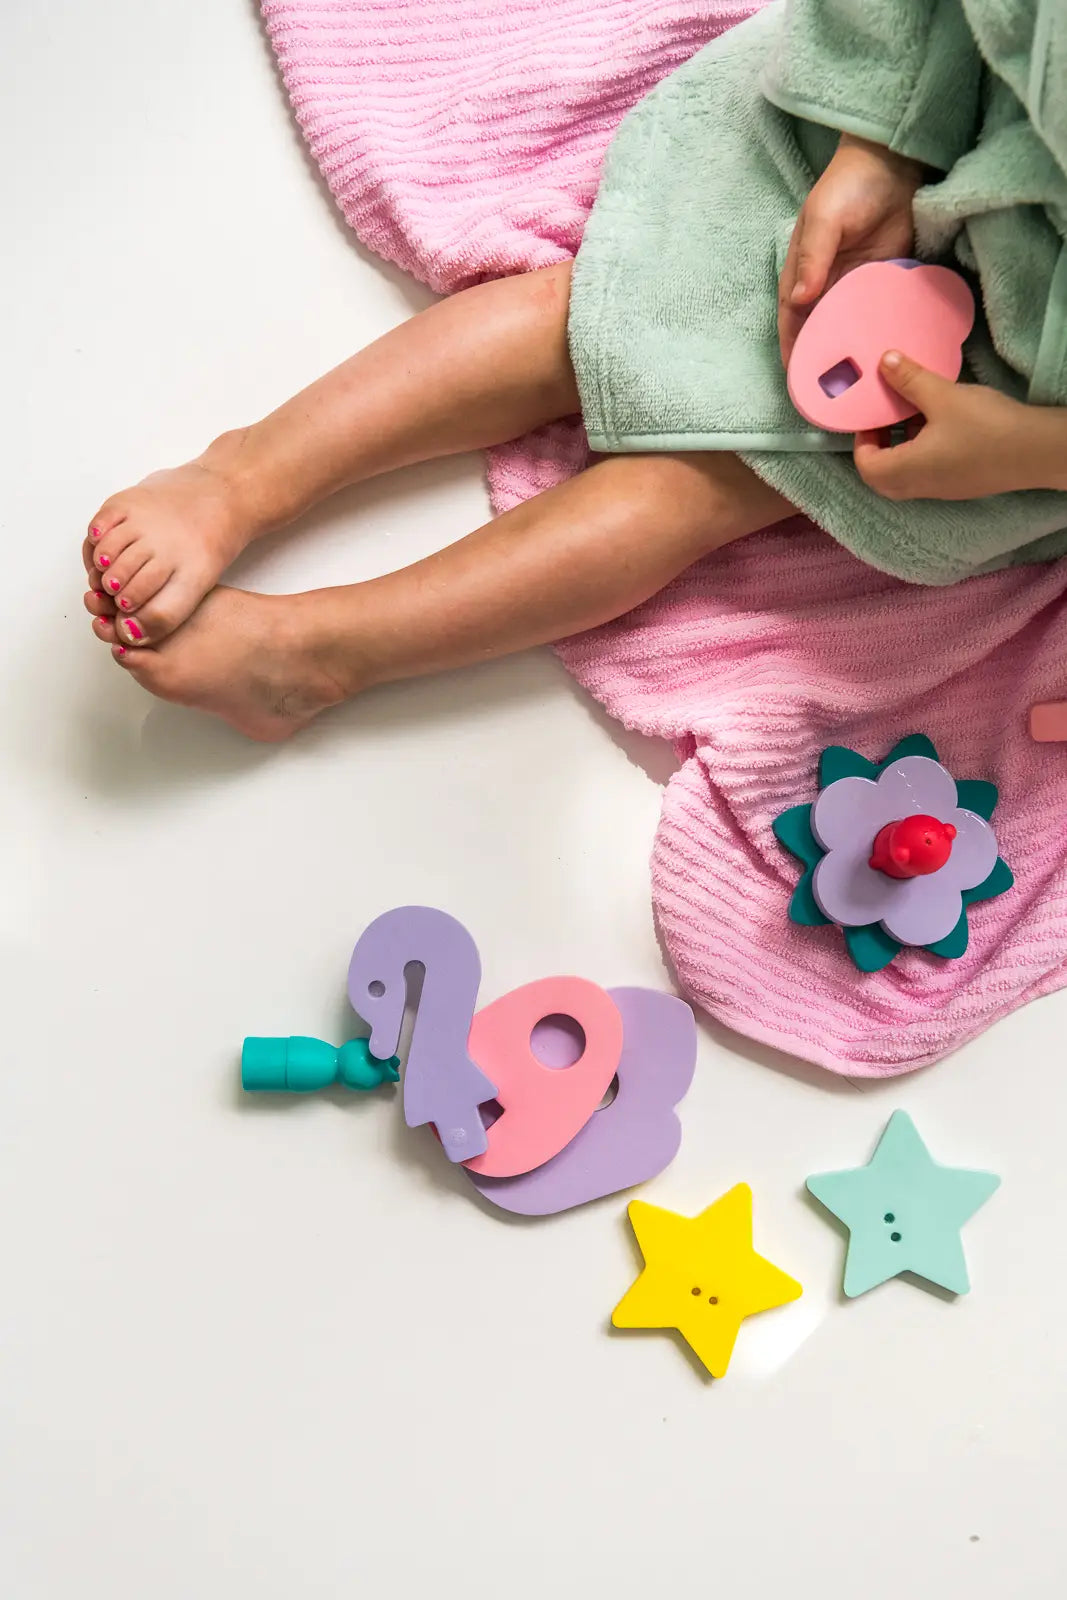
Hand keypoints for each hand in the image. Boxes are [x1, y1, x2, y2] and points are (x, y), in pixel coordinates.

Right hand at [778, 135, 924, 365]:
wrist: (892, 164)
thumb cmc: (848, 187)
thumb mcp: (824, 219)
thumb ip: (813, 258)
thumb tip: (800, 300)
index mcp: (803, 276)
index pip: (793, 322)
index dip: (793, 353)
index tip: (798, 384)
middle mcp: (826, 288)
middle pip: (820, 334)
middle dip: (823, 363)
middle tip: (832, 398)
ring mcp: (856, 288)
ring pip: (849, 330)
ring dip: (853, 355)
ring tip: (862, 387)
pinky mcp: (884, 283)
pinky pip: (879, 315)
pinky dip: (880, 335)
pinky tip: (888, 358)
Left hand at [854, 352, 1066, 499]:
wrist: (1037, 451)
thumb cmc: (986, 426)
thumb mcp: (943, 396)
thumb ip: (910, 380)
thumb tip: (884, 362)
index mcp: (907, 471)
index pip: (866, 466)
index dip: (862, 440)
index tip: (871, 414)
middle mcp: (919, 486)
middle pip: (881, 476)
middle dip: (878, 446)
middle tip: (886, 417)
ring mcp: (941, 489)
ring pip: (905, 474)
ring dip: (901, 447)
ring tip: (914, 413)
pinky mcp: (960, 484)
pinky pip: (927, 472)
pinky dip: (922, 451)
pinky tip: (939, 422)